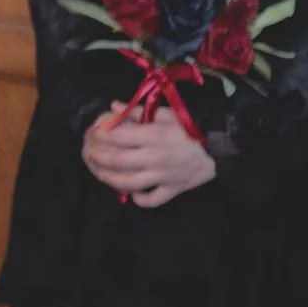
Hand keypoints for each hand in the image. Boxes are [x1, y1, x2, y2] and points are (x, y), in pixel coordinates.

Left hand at [80, 103, 216, 207]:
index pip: (117, 137)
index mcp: (153, 136)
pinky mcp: (172, 190)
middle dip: (97, 157)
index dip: (99, 135)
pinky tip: (131, 193)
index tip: (92, 133)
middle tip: (88, 153)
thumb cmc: (189, 129)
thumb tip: (113, 106)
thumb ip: (137, 111)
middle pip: (117, 161)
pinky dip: (139, 199)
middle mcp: (155, 158)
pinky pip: (152, 200)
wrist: (219, 150)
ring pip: (129, 183)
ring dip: (109, 179)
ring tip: (99, 173)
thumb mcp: (165, 114)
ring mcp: (163, 177)